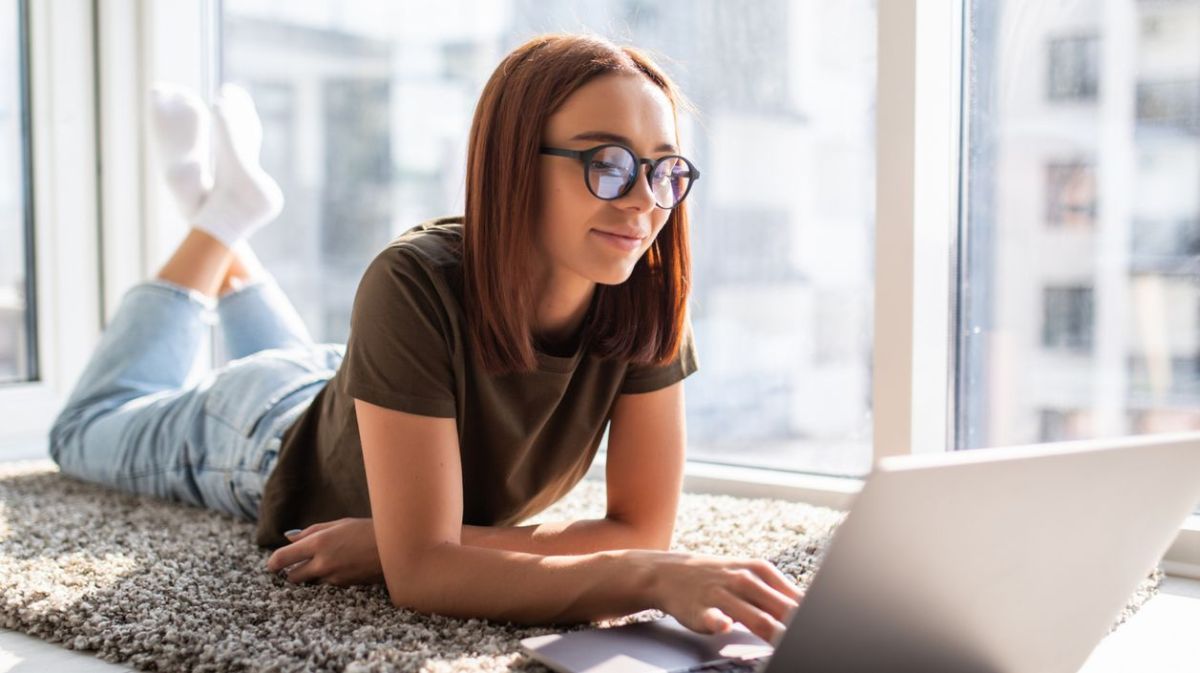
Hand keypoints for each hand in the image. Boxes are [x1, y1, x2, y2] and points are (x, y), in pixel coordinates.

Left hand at [265, 517, 383, 585]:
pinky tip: (339, 568)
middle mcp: (323, 563)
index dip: (273, 563)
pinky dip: (327, 579)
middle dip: (291, 572)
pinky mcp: (345, 587)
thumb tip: (289, 537)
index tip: (272, 565)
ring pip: (310, 583)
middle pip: (293, 577)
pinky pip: (327, 586)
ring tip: (325, 563)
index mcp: (319, 542)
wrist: (396, 548)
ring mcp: (334, 578)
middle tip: (297, 565)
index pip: (283, 558)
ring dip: (311, 576)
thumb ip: (311, 532)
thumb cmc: (368, 530)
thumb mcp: (339, 524)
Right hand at [638, 550, 802, 645]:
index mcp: (761, 571)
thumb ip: (779, 594)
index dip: (808, 616)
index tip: (823, 630)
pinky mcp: (700, 609)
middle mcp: (744, 580)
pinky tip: (724, 625)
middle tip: (811, 642)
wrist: (670, 572)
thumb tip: (808, 607)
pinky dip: (718, 621)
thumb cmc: (718, 578)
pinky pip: (711, 616)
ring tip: (785, 642)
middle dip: (796, 626)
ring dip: (772, 630)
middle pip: (780, 609)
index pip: (795, 598)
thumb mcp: (750, 575)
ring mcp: (722, 594)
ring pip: (754, 616)